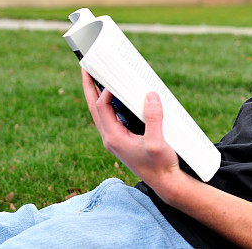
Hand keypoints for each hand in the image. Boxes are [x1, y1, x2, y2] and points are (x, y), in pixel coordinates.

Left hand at [80, 69, 185, 196]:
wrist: (166, 183)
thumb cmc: (160, 165)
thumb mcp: (157, 142)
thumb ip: (153, 119)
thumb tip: (150, 95)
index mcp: (114, 138)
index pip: (101, 108)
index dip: (104, 91)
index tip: (114, 77)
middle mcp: (111, 138)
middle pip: (94, 108)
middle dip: (89, 88)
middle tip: (86, 68)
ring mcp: (116, 139)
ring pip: (101, 113)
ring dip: (97, 95)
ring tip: (97, 78)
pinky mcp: (124, 139)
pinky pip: (112, 117)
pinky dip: (110, 104)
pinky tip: (117, 97)